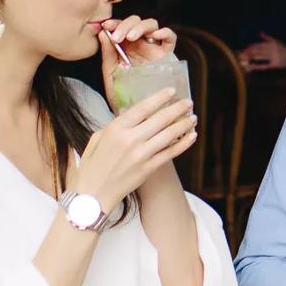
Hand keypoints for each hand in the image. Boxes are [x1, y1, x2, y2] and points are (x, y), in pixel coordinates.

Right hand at [71, 89, 196, 212]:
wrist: (93, 195)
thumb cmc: (92, 165)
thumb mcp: (97, 138)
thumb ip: (116, 125)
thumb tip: (133, 116)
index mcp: (116, 129)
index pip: (143, 108)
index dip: (160, 97)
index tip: (172, 91)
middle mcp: (130, 140)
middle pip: (160, 119)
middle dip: (177, 109)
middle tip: (188, 102)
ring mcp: (141, 155)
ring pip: (169, 135)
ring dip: (183, 124)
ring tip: (193, 117)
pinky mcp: (149, 169)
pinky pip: (170, 153)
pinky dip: (183, 144)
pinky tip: (192, 136)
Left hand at [98, 15, 176, 107]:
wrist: (136, 115)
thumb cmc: (122, 97)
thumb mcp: (111, 74)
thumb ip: (107, 54)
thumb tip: (103, 33)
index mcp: (124, 47)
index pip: (121, 27)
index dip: (115, 23)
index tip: (107, 26)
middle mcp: (140, 45)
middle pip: (136, 22)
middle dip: (126, 25)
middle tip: (118, 36)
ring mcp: (153, 49)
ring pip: (151, 25)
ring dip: (140, 26)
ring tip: (131, 37)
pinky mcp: (167, 55)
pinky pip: (170, 38)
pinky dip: (165, 32)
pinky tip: (155, 36)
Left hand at [238, 33, 285, 71]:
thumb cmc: (283, 49)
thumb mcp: (276, 41)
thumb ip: (268, 37)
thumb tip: (260, 33)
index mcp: (270, 43)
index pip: (258, 45)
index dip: (250, 47)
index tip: (243, 50)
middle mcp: (271, 49)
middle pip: (257, 51)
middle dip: (248, 53)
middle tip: (239, 55)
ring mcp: (272, 57)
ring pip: (259, 57)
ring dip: (250, 58)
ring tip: (243, 60)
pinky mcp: (274, 64)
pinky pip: (264, 65)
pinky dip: (256, 66)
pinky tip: (250, 67)